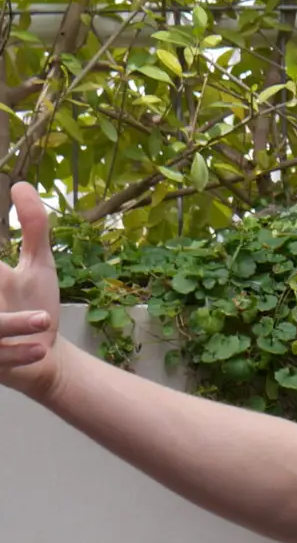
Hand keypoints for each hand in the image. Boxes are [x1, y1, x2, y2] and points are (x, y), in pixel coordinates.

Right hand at [0, 182, 61, 398]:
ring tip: (45, 320)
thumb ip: (34, 227)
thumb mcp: (39, 265)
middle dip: (6, 314)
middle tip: (29, 300)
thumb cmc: (35, 306)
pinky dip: (17, 354)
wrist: (45, 358)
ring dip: (13, 324)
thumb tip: (21, 184)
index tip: (4, 272)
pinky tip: (42, 348)